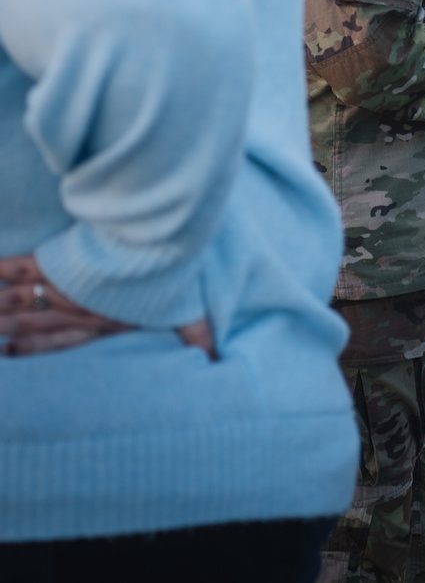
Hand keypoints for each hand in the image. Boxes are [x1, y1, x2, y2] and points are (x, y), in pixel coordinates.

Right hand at [0, 254, 216, 358]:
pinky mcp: (61, 260)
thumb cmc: (172, 280)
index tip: (7, 357)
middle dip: (4, 334)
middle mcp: (74, 312)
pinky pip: (23, 267)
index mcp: (99, 326)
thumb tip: (222, 360)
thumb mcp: (189, 312)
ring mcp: (64, 286)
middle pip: (29, 328)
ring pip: (19, 302)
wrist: (157, 246)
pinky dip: (2, 270)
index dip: (29, 354)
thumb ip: (199, 337)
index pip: (57, 348)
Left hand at [0, 254, 129, 356]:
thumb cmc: (140, 259)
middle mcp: (78, 295)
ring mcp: (83, 318)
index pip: (37, 267)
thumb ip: (84, 243)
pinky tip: (5, 349)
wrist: (175, 287)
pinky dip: (29, 347)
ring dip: (5, 323)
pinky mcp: (92, 334)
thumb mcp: (114, 243)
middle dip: (0, 300)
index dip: (10, 268)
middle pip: (29, 296)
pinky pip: (55, 343)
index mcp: (84, 267)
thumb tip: (55, 247)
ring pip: (35, 321)